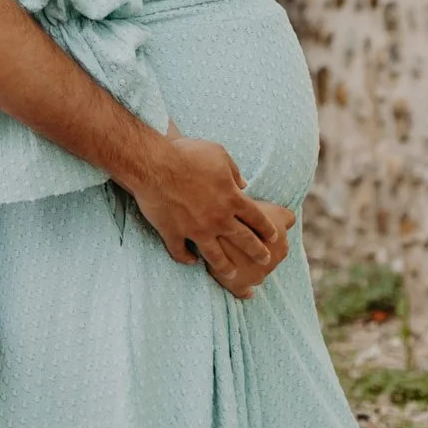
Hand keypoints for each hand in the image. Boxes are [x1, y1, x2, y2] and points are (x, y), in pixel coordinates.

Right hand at [130, 135, 289, 287]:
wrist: (155, 165)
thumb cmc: (187, 155)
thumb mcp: (218, 154)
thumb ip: (233, 171)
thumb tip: (243, 184)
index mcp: (231, 198)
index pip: (257, 218)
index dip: (267, 228)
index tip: (273, 236)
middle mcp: (218, 218)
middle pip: (244, 240)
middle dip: (257, 252)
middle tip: (265, 260)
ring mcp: (196, 229)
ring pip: (216, 256)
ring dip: (225, 266)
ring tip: (232, 274)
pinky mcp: (174, 233)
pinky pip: (181, 252)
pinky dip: (186, 258)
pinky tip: (191, 261)